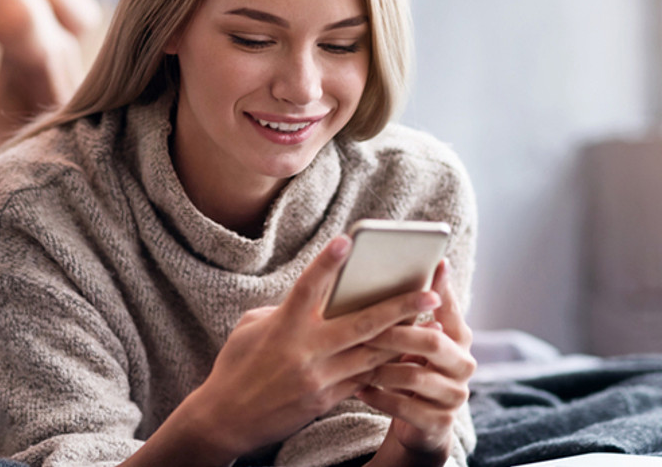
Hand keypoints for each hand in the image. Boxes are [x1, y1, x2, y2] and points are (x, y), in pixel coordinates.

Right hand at [172, 235, 443, 460]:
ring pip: (372, 354)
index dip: (327, 263)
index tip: (348, 240)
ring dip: (405, 338)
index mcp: (283, 326)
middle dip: (400, 307)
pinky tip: (410, 354)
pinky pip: (365, 379)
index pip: (307, 287)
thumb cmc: (237, 366)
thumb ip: (285, 309)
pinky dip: (388, 365)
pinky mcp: (326, 399)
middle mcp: (304, 351)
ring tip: (435, 325)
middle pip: (361, 324)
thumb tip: (319, 297)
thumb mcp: (252, 328)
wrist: (226, 420)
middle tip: (431, 293)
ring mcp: (319, 378)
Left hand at [358, 259, 475, 461]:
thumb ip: (412, 317)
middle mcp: (464, 365)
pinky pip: (405, 407)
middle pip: (432, 342)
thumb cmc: (412, 372)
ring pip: (415, 377)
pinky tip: (359, 389)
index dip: (442, 289)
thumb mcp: (415, 344)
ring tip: (355, 363)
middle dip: (396, 334)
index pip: (449, 310)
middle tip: (366, 329)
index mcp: (460, 340)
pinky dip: (379, 397)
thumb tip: (390, 273)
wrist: (419, 425)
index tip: (435, 263)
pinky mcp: (440, 423)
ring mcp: (455, 396)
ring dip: (381, 369)